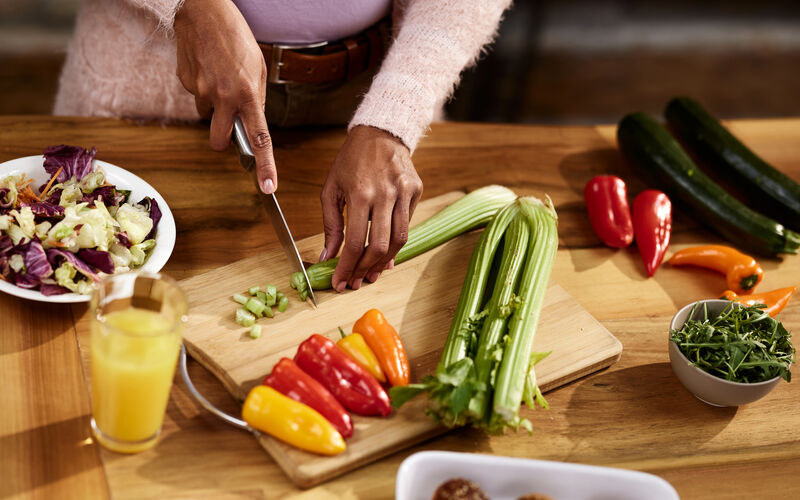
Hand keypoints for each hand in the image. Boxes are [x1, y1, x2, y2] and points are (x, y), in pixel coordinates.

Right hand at [174, 0, 276, 192]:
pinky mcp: (185, 83)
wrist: (203, 10)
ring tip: (220, 76)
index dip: (264, 166)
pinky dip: (203, 87)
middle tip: (230, 123)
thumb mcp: (258, 67)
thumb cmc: (236, 36)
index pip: (259, 140)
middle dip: (225, 141)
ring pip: (208, 115)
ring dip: (215, 105)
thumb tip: (252, 122)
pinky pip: (196, 95)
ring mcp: (200, 91)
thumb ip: (256, 99)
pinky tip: (208, 66)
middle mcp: (223, 97)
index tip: (267, 187)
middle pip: (220, 142)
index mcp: (247, 94)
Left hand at [321, 126, 422, 290]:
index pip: (354, 241)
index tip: (340, 282)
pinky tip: (385, 254)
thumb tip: (328, 257)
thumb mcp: (331, 189)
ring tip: (371, 273)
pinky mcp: (416, 191)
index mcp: (360, 193)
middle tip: (356, 281)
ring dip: (383, 262)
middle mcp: (385, 193)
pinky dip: (396, 244)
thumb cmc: (351, 160)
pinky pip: (407, 225)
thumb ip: (330, 225)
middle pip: (379, 245)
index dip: (347, 267)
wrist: (380, 132)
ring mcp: (404, 192)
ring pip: (399, 240)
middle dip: (366, 269)